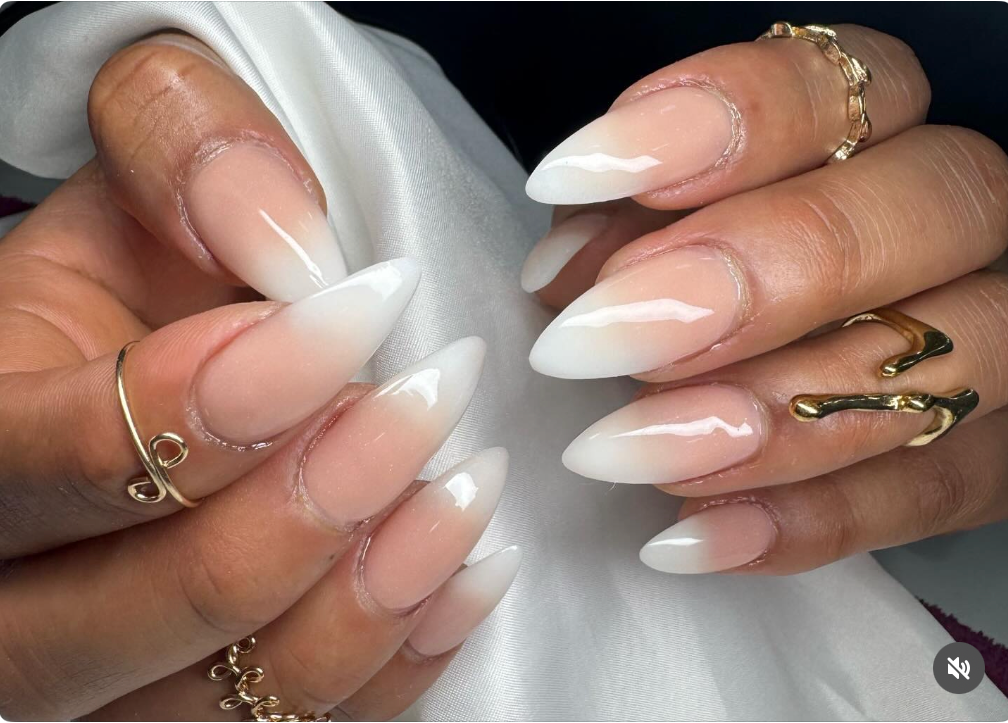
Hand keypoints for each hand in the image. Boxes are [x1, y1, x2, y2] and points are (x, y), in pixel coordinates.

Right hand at [0, 35, 517, 719]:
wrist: (163, 351)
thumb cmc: (150, 265)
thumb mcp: (143, 172)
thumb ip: (181, 146)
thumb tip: (280, 232)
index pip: (53, 460)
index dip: (224, 396)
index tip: (365, 309)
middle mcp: (17, 587)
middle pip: (143, 611)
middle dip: (304, 513)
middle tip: (427, 405)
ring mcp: (108, 672)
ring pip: (227, 700)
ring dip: (366, 598)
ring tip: (465, 487)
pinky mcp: (203, 704)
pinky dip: (398, 663)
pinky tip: (466, 570)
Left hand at [522, 24, 1007, 574]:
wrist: (776, 361)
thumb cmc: (690, 271)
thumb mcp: (647, 227)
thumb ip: (621, 227)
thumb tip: (571, 281)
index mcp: (879, 130)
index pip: (839, 85)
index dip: (714, 121)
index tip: (575, 176)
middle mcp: (963, 221)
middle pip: (930, 208)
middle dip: (756, 274)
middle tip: (595, 337)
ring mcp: (996, 340)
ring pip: (945, 366)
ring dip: (772, 418)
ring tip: (623, 450)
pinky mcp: (992, 454)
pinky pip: (930, 495)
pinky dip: (804, 522)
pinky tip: (687, 535)